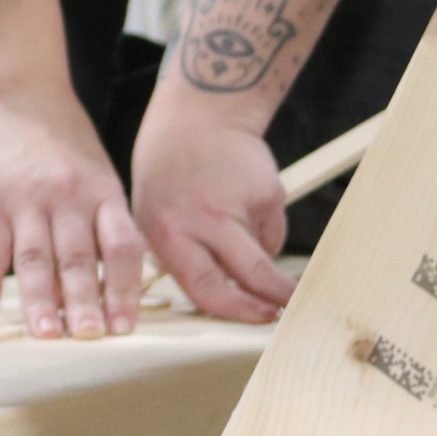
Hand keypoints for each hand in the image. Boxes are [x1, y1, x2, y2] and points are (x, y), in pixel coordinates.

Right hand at [0, 96, 145, 340]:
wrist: (19, 93)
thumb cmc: (66, 142)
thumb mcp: (100, 175)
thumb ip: (106, 227)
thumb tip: (110, 293)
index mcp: (102, 193)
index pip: (121, 245)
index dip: (124, 287)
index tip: (124, 327)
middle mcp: (67, 198)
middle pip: (78, 256)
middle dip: (84, 300)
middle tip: (89, 336)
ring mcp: (25, 200)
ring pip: (34, 257)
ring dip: (38, 299)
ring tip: (44, 334)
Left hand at [131, 96, 295, 323]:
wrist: (198, 115)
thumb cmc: (169, 166)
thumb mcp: (152, 211)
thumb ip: (176, 253)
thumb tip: (208, 297)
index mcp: (167, 230)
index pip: (204, 288)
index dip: (235, 312)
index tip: (255, 320)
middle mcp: (202, 218)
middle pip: (249, 276)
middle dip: (272, 301)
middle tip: (285, 310)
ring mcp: (238, 203)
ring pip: (267, 257)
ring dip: (276, 275)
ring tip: (273, 270)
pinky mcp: (267, 191)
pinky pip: (273, 230)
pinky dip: (264, 230)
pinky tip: (246, 207)